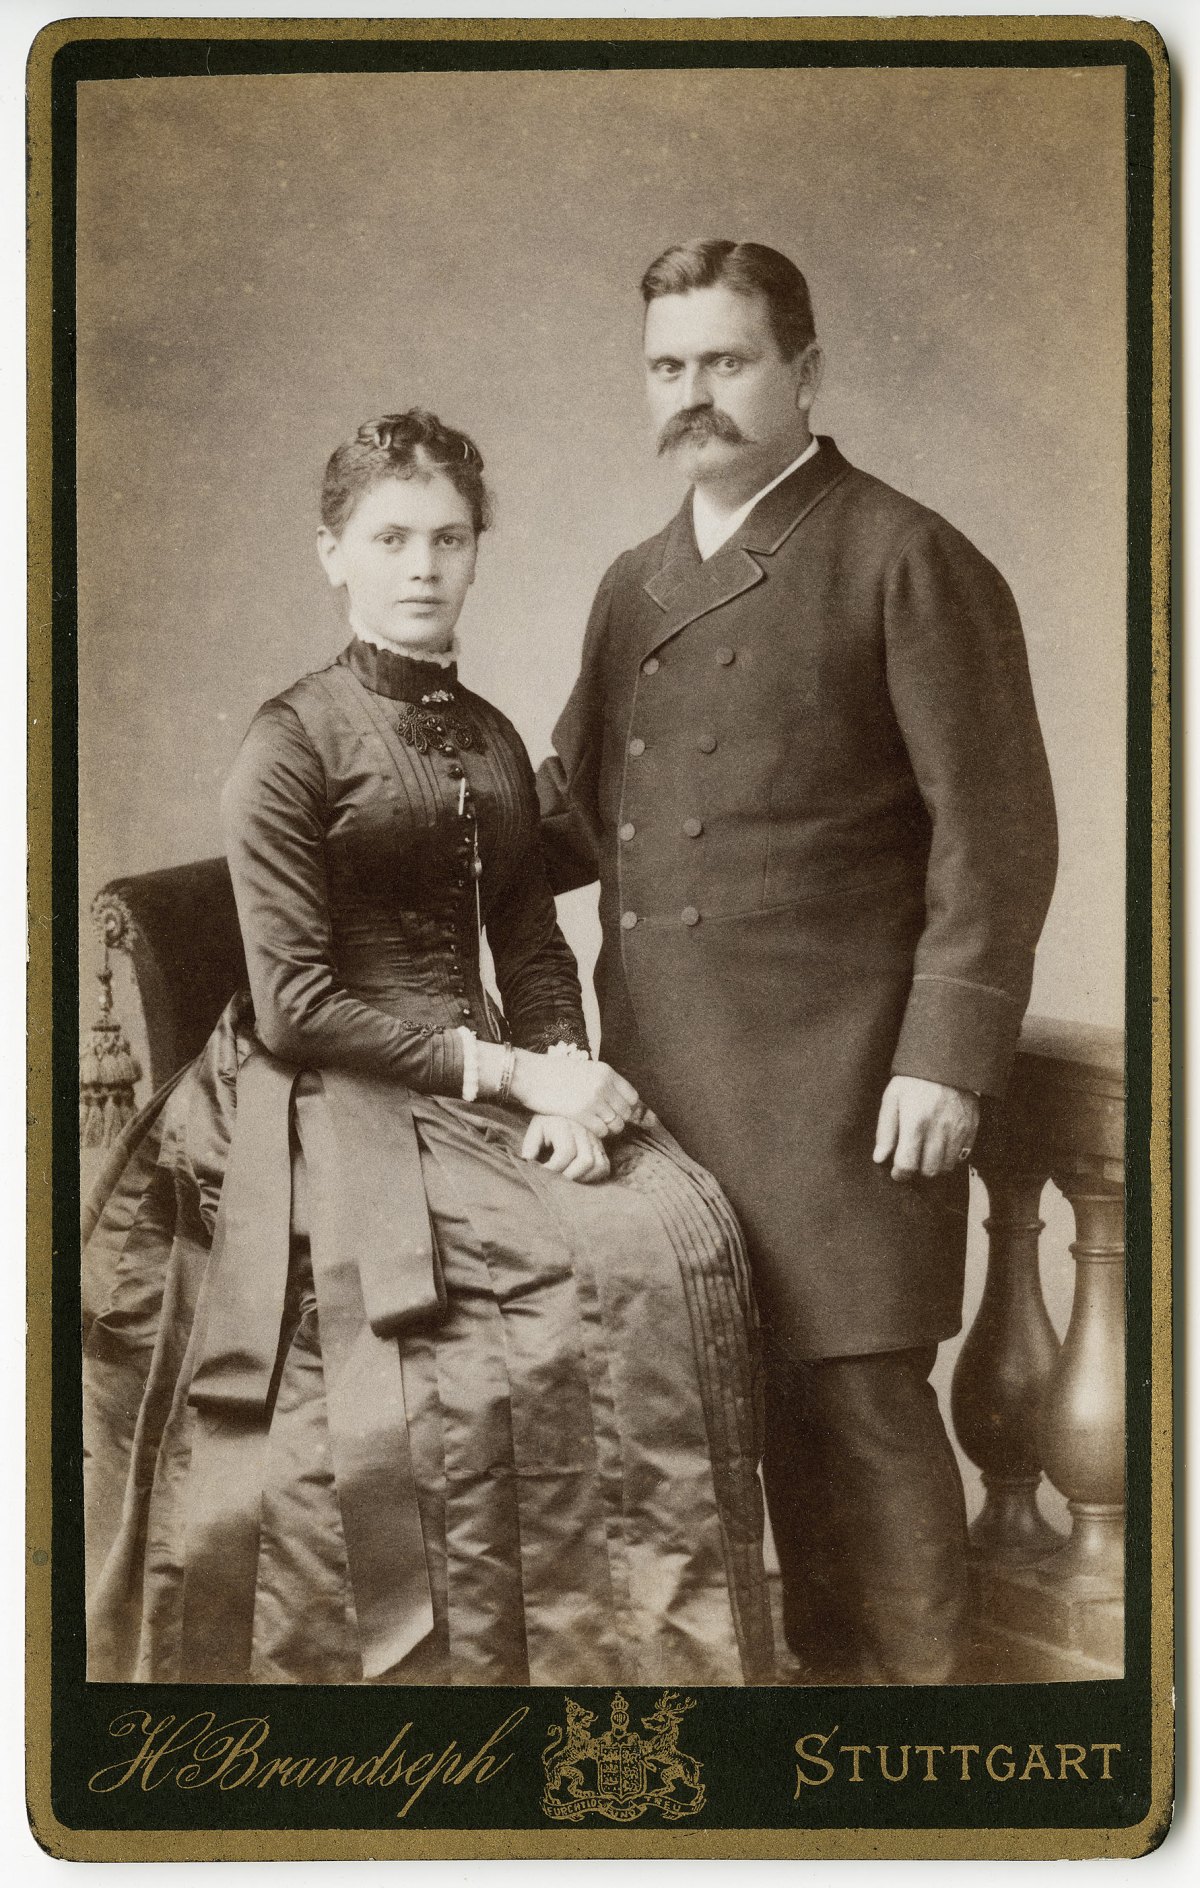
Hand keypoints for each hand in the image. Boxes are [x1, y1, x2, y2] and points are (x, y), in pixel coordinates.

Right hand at [508, 1051, 643, 1137]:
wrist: (530, 1075)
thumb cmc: (553, 1073)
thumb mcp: (584, 1070)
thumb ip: (602, 1082)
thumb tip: (617, 1099)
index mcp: (606, 1072)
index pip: (632, 1096)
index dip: (627, 1108)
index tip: (617, 1113)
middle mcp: (603, 1085)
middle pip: (626, 1112)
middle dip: (618, 1120)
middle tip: (604, 1122)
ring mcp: (593, 1099)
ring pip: (616, 1125)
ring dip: (608, 1129)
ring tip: (595, 1126)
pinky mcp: (581, 1113)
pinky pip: (601, 1131)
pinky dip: (597, 1133)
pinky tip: (586, 1128)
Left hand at [520, 1115, 610, 1183]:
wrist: (562, 1107)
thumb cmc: (547, 1123)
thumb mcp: (536, 1129)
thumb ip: (530, 1146)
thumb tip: (529, 1164)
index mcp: (565, 1124)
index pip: (565, 1152)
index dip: (553, 1169)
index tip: (541, 1174)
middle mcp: (584, 1130)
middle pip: (585, 1160)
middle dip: (569, 1176)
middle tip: (554, 1181)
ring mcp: (595, 1138)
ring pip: (597, 1164)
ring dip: (581, 1178)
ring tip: (566, 1180)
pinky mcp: (602, 1146)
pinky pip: (604, 1166)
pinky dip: (593, 1177)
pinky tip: (578, 1177)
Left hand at [873, 1075, 979, 1180]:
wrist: (946, 1061)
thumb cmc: (914, 1080)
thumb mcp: (892, 1099)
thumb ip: (885, 1131)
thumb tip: (880, 1158)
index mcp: (915, 1122)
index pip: (907, 1164)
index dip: (900, 1174)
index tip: (897, 1172)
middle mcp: (939, 1129)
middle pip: (929, 1170)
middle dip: (917, 1170)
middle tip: (912, 1160)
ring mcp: (958, 1130)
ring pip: (947, 1167)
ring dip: (935, 1165)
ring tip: (926, 1152)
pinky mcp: (972, 1128)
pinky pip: (963, 1156)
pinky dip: (951, 1157)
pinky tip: (942, 1145)